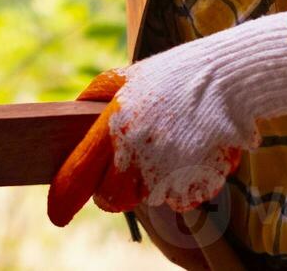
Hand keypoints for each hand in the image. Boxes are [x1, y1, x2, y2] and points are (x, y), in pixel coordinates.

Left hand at [47, 10, 286, 225]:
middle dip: (112, 190)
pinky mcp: (197, 183)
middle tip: (123, 170)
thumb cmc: (173, 74)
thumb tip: (72, 115)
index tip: (57, 213)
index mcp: (116, 124)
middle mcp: (140, 152)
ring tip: (164, 150)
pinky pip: (177, 200)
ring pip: (145, 200)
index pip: (79, 173)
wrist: (229, 77)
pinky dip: (178, 186)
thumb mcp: (126, 76)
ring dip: (148, 184)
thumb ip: (94, 97)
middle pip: (111, 199)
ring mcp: (170, 171)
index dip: (64, 197)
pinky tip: (186, 156)